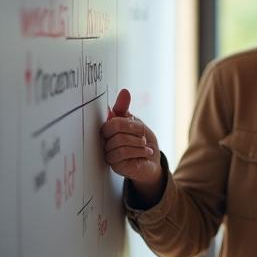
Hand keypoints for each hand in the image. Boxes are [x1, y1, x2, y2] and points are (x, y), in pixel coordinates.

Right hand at [100, 89, 163, 204]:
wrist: (151, 161)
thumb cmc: (141, 141)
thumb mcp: (135, 122)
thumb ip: (125, 109)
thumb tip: (124, 91)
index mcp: (108, 129)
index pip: (112, 120)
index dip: (129, 122)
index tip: (140, 126)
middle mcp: (105, 141)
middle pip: (114, 128)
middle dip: (135, 130)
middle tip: (143, 136)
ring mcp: (108, 153)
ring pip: (120, 141)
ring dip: (138, 142)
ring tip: (144, 145)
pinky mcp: (114, 165)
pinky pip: (122, 153)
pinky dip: (139, 151)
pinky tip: (145, 153)